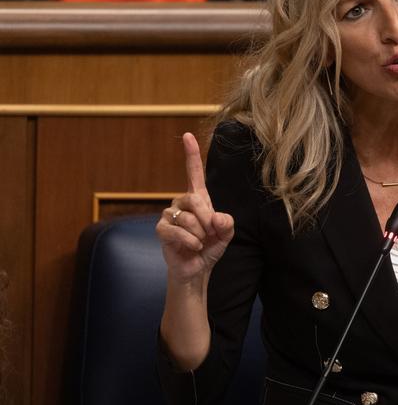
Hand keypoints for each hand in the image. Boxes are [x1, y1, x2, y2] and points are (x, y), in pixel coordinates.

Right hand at [156, 132, 233, 284]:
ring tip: (200, 242)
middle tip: (211, 233)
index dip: (191, 154)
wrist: (198, 269)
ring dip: (201, 234)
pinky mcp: (162, 230)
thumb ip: (227, 222)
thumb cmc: (211, 247)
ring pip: (188, 218)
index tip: (187, 135)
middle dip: (208, 220)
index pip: (194, 173)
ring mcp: (169, 215)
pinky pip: (178, 231)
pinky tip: (193, 247)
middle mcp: (181, 202)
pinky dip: (191, 242)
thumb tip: (215, 217)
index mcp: (198, 198)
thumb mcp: (226, 233)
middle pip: (196, 199)